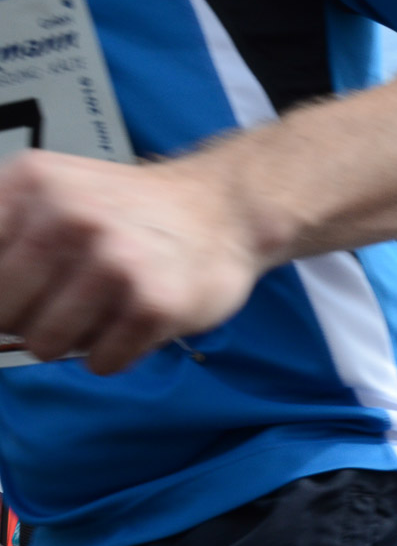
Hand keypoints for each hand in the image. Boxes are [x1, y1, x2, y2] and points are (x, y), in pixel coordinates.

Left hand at [0, 151, 268, 373]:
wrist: (225, 209)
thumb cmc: (134, 211)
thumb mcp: (54, 193)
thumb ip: (4, 233)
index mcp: (32, 184)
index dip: (2, 292)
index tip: (26, 292)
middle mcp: (70, 217)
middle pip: (2, 313)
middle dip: (28, 321)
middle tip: (67, 301)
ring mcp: (114, 262)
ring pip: (44, 344)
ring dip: (72, 341)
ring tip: (103, 311)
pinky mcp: (153, 303)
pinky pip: (101, 362)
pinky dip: (114, 354)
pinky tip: (133, 322)